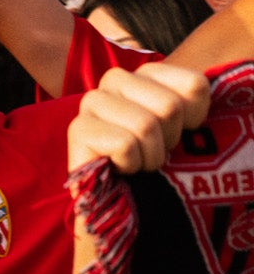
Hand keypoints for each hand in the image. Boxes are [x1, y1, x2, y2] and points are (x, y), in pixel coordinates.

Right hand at [69, 61, 210, 173]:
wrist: (122, 200)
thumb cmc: (156, 160)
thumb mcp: (184, 128)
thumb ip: (190, 104)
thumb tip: (192, 99)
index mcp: (146, 73)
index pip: (194, 85)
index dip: (195, 119)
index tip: (178, 133)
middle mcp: (115, 79)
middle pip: (170, 107)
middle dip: (169, 140)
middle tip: (154, 151)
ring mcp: (92, 101)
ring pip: (145, 125)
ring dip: (150, 156)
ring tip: (139, 162)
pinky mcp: (78, 129)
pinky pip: (124, 144)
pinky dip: (131, 165)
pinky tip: (120, 168)